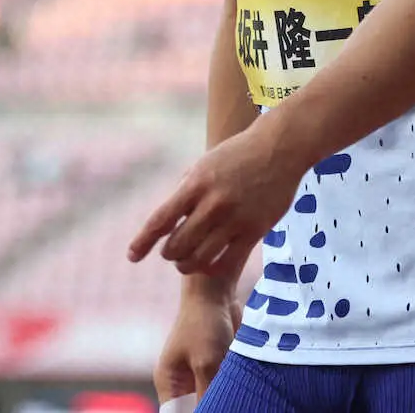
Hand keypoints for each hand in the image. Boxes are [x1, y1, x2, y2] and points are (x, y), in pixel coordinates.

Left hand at [128, 120, 301, 274]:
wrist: (281, 146)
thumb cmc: (239, 154)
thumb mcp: (205, 164)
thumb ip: (185, 191)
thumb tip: (165, 221)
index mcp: (197, 183)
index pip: (160, 220)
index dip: (142, 242)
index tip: (132, 257)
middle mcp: (214, 202)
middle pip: (176, 245)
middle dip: (169, 253)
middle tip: (173, 251)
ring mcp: (235, 218)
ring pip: (198, 259)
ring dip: (186, 264)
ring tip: (188, 261)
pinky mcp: (255, 229)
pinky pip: (225, 263)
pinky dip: (211, 268)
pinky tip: (210, 263)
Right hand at [155, 285, 241, 403]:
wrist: (216, 290)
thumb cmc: (204, 323)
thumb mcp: (206, 362)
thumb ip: (206, 392)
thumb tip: (214, 409)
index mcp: (170, 383)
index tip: (217, 409)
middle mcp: (182, 380)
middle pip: (196, 406)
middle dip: (214, 404)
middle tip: (233, 402)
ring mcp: (199, 370)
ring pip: (213, 393)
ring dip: (226, 393)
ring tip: (238, 391)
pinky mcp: (217, 361)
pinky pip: (224, 380)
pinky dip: (233, 381)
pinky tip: (244, 381)